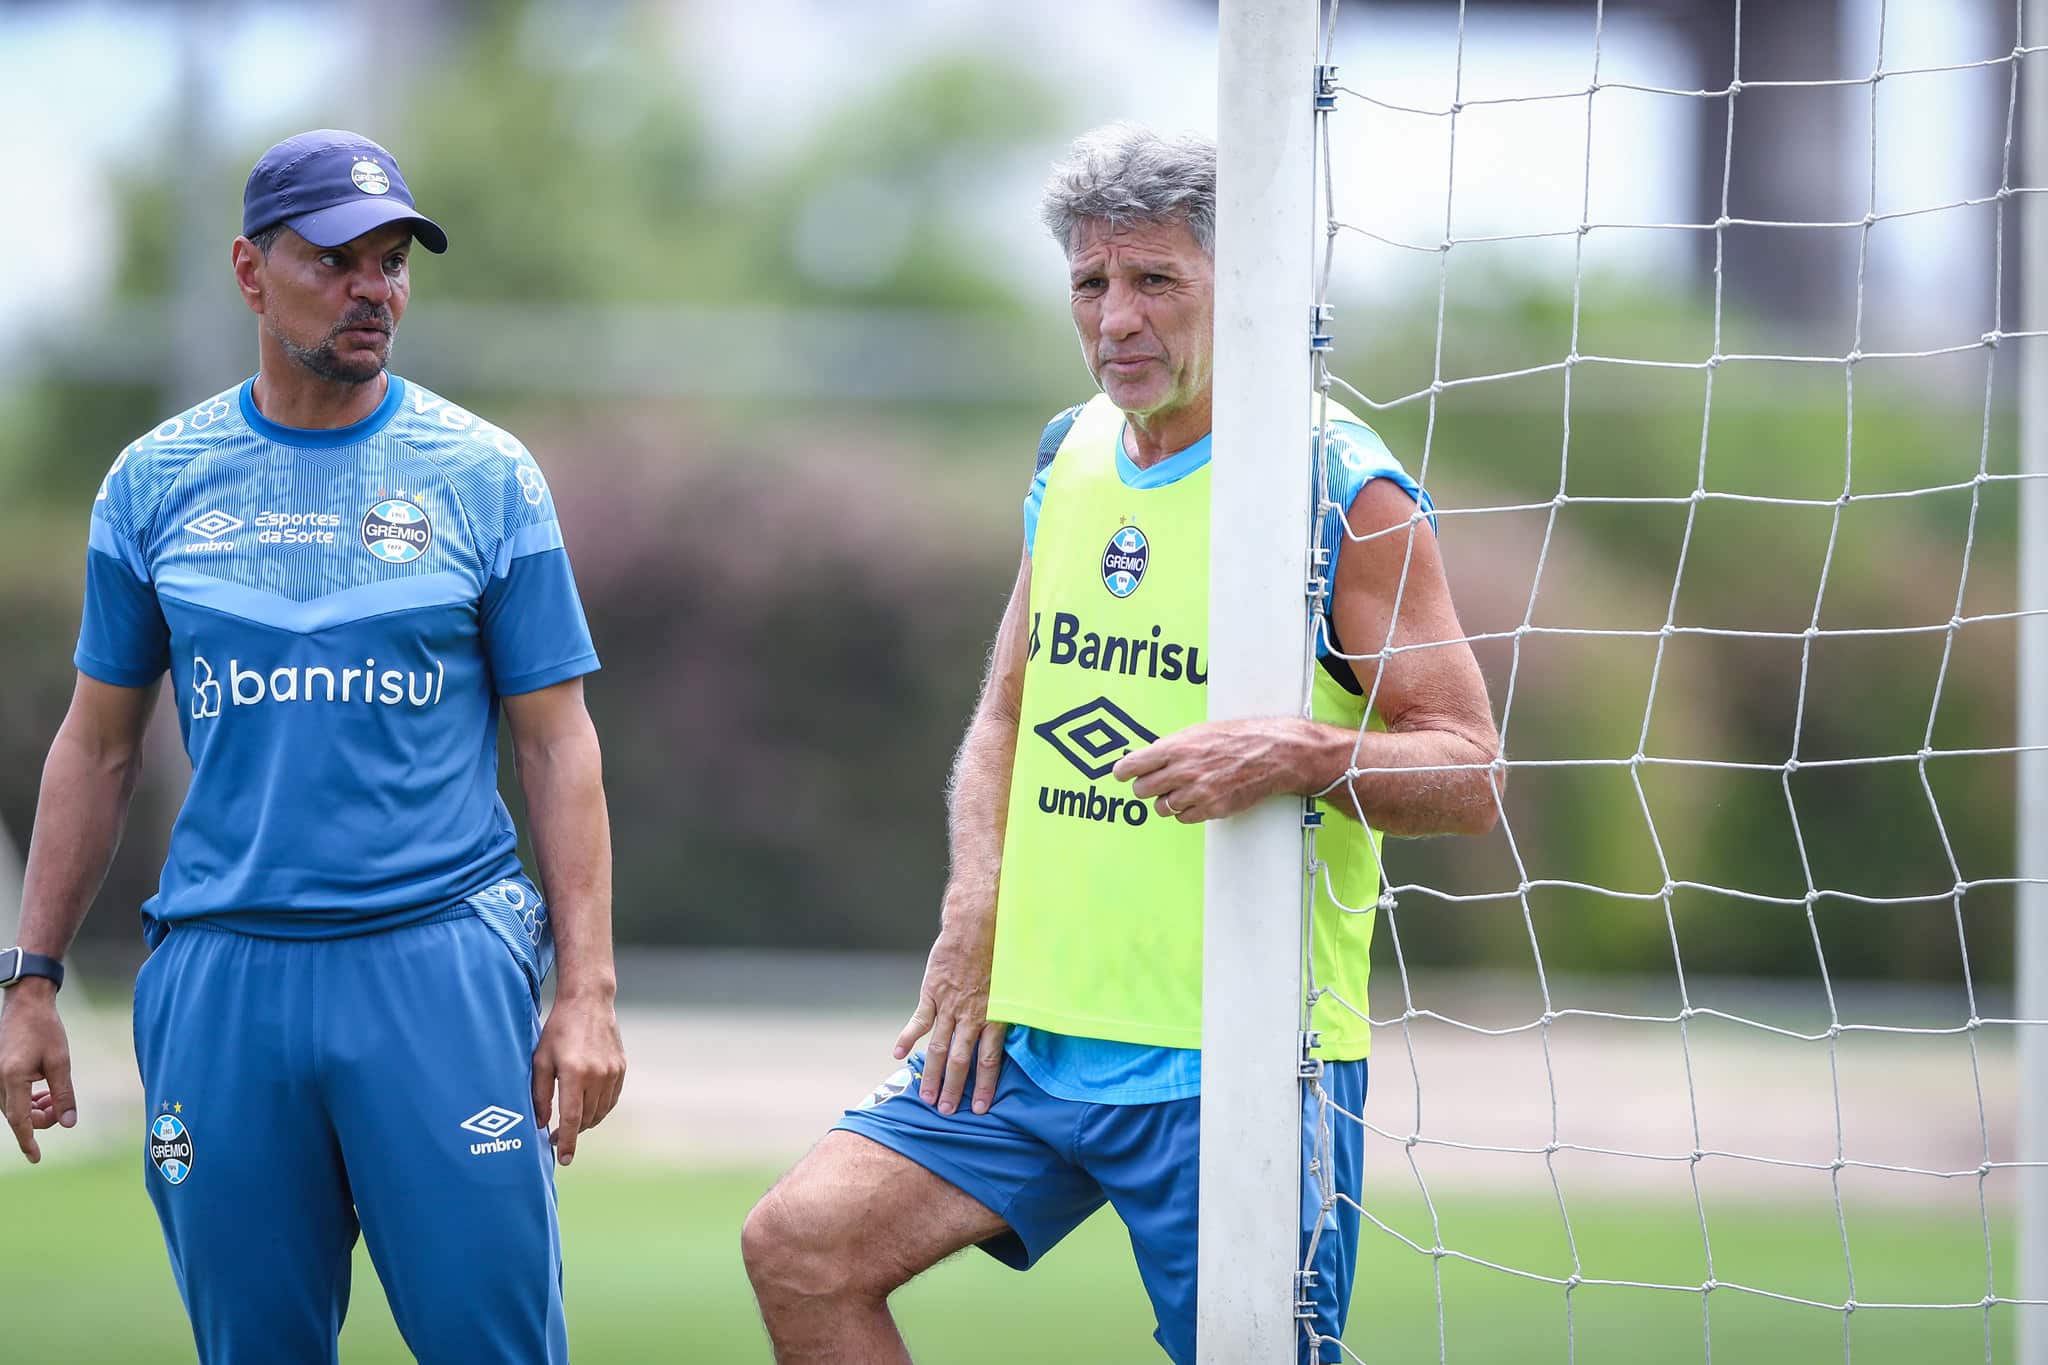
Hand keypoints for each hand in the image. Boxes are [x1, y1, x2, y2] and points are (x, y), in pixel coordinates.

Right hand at [0, 982, 76, 1163]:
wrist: (26, 1004)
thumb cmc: (44, 1029)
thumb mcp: (60, 1061)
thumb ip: (63, 1094)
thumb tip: (69, 1123)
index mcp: (11, 1078)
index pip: (19, 1120)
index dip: (28, 1141)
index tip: (36, 1158)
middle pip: (18, 1117)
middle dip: (42, 1119)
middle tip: (62, 1109)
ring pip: (15, 1109)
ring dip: (36, 1110)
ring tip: (55, 1097)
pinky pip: (11, 1098)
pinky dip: (28, 1100)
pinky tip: (44, 1092)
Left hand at [530, 989, 624, 1167]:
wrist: (589, 1003)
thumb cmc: (558, 1030)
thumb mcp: (540, 1059)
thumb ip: (539, 1094)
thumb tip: (540, 1124)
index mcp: (574, 1072)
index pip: (572, 1118)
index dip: (567, 1141)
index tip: (564, 1159)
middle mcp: (597, 1075)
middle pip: (586, 1118)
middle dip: (572, 1132)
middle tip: (556, 1135)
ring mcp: (613, 1072)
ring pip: (600, 1112)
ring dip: (586, 1122)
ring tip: (571, 1122)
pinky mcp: (621, 1068)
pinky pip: (611, 1100)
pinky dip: (599, 1110)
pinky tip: (587, 1107)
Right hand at [894, 921, 1006, 1116]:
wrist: (978, 925)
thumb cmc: (1002, 952)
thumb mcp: (1019, 985)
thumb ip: (1017, 1010)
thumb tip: (1034, 1027)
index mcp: (995, 1016)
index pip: (990, 1060)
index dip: (986, 1086)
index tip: (981, 1108)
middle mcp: (971, 1016)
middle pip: (961, 1061)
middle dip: (954, 1089)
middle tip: (947, 1112)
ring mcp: (949, 1006)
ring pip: (939, 1047)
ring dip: (932, 1074)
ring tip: (926, 1097)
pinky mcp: (932, 993)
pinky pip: (918, 1020)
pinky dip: (907, 1038)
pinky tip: (898, 1055)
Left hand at [1113, 717, 1324, 823]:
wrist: (1271, 753)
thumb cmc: (1236, 738)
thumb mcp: (1198, 732)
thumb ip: (1171, 746)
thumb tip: (1148, 758)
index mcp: (1176, 748)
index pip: (1132, 765)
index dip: (1123, 771)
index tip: (1121, 774)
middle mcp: (1183, 771)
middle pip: (1141, 790)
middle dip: (1146, 787)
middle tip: (1156, 783)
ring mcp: (1197, 792)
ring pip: (1162, 807)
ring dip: (1168, 801)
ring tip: (1184, 789)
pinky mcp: (1211, 808)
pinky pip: (1183, 818)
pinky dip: (1187, 811)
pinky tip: (1198, 799)